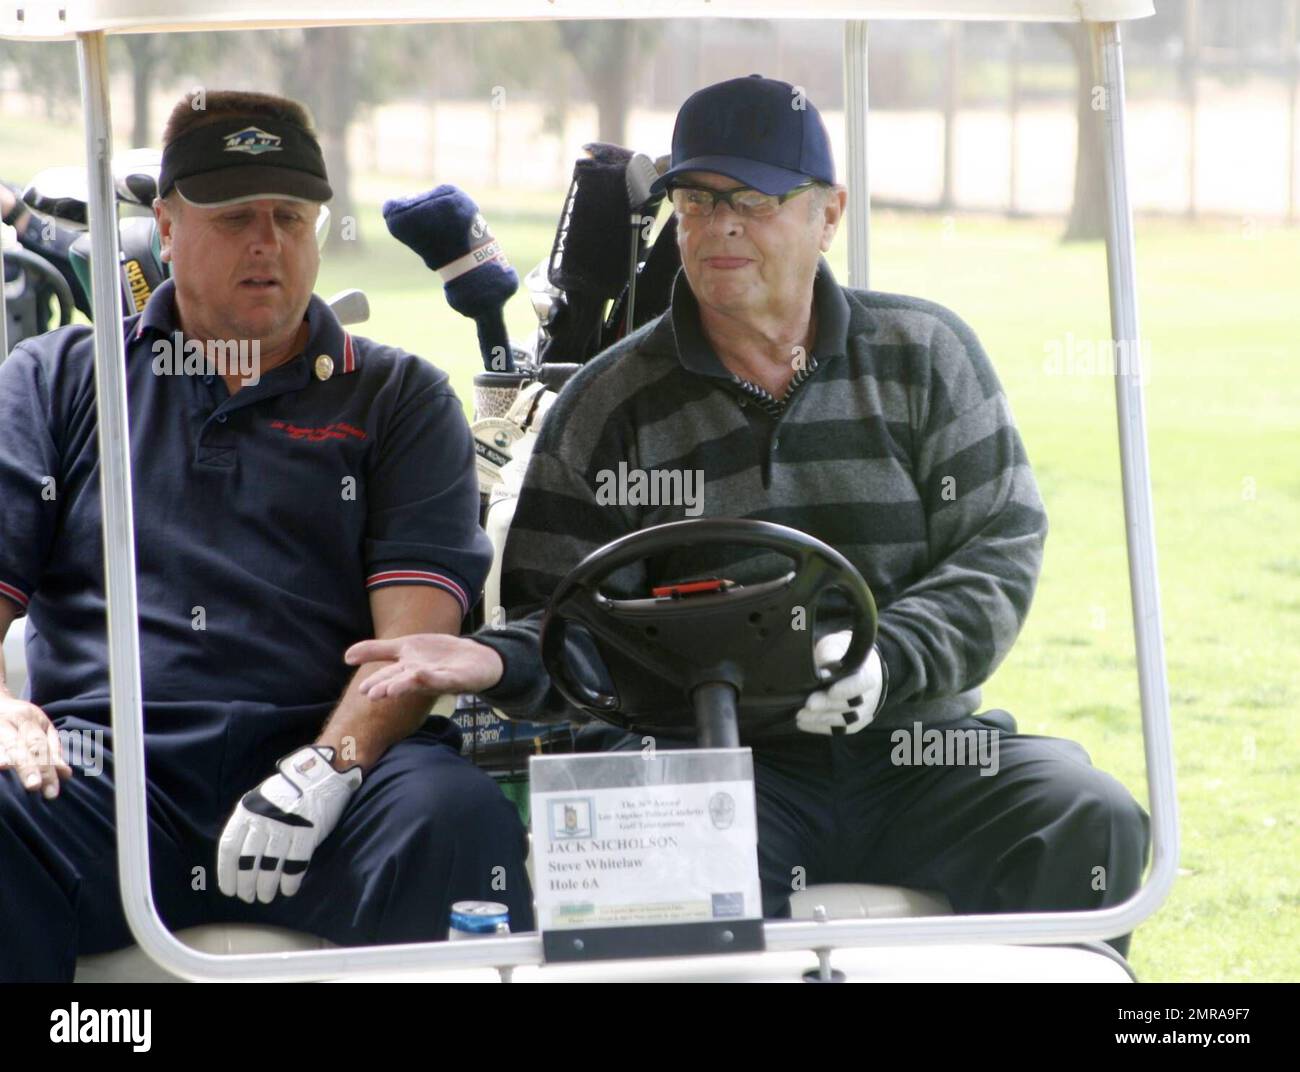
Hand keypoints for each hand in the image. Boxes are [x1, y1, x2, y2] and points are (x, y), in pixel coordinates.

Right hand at [0, 695, 71, 798]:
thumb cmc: (22, 719)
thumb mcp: (42, 726)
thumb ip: (53, 749)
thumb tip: (65, 774)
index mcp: (27, 719)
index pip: (39, 745)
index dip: (46, 767)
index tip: (51, 790)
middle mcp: (7, 722)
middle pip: (18, 745)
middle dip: (27, 767)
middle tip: (34, 786)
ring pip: (0, 743)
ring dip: (2, 757)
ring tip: (5, 768)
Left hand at [217, 745, 360, 903]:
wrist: (322, 773)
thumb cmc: (289, 790)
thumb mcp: (260, 800)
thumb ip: (250, 823)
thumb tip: (241, 855)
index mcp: (247, 811)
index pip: (229, 848)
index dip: (227, 873)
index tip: (229, 890)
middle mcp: (263, 819)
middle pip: (248, 861)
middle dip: (246, 884)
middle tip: (249, 897)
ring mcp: (285, 826)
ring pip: (270, 865)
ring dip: (267, 886)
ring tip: (267, 896)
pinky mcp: (307, 831)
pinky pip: (296, 862)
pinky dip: (291, 880)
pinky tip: (289, 889)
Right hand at [345, 633, 504, 701]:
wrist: (474, 658)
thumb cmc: (436, 656)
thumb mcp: (403, 647)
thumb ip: (376, 651)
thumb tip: (346, 657)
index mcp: (406, 670)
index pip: (388, 675)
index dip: (376, 682)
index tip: (361, 690)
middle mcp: (420, 677)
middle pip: (402, 682)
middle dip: (388, 688)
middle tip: (373, 695)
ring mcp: (439, 677)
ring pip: (421, 682)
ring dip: (406, 685)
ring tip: (391, 689)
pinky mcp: (457, 678)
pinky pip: (445, 678)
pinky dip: (434, 677)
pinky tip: (422, 673)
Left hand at [795, 631, 884, 735]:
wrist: (856, 669)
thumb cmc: (842, 655)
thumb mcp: (835, 647)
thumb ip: (830, 657)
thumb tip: (822, 673)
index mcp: (868, 675)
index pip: (861, 684)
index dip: (847, 689)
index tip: (831, 690)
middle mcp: (868, 698)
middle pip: (849, 705)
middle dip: (827, 705)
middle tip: (808, 704)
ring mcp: (861, 714)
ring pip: (843, 721)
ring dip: (820, 719)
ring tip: (800, 714)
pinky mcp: (851, 725)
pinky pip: (836, 730)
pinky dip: (818, 727)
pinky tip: (803, 723)